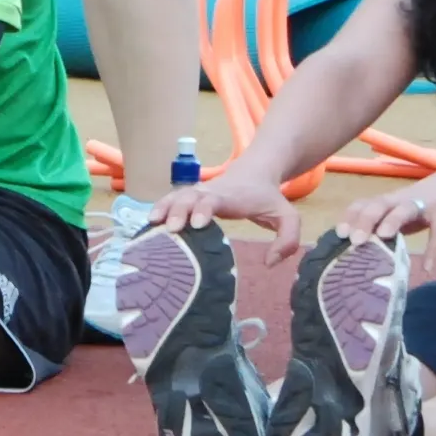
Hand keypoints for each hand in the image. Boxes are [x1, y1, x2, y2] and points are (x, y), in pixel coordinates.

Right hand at [153, 168, 303, 261]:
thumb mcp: (287, 216)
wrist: (254, 172)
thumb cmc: (268, 198)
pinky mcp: (190, 197)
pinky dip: (159, 208)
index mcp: (232, 196)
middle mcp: (210, 192)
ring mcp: (197, 193)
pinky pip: (170, 200)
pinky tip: (148, 224)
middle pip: (190, 196)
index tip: (198, 225)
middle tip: (172, 230)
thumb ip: (287, 239)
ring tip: (152, 224)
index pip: (215, 199)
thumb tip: (269, 263)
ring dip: (164, 208)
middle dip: (179, 211)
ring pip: (176, 196)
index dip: (205, 209)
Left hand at [334, 172, 435, 265]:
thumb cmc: (424, 203)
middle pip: (378, 204)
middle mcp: (401, 200)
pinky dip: (433, 248)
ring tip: (383, 237)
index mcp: (388, 202)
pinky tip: (427, 267)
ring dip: (392, 220)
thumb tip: (361, 256)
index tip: (339, 234)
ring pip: (404, 208)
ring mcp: (424, 203)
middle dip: (364, 219)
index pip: (363, 204)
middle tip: (354, 240)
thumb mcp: (401, 213)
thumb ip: (385, 227)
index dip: (350, 216)